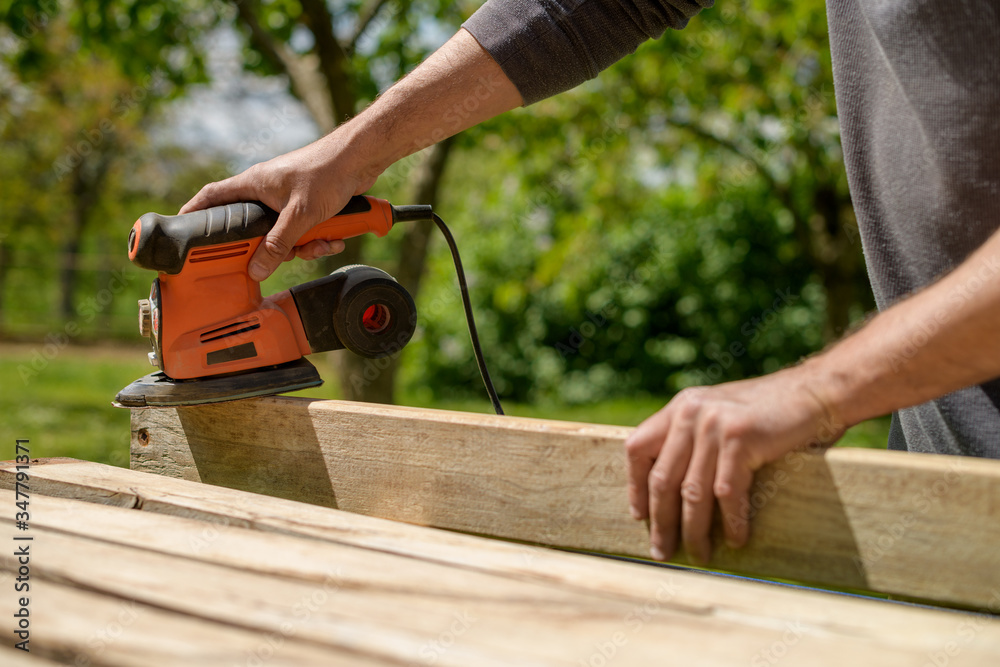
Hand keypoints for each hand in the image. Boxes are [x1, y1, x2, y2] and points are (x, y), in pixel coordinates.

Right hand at [180, 133, 377, 281]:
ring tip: (321, 242)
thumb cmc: (327, 172)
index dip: (195, 214)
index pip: (212, 198)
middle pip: (252, 230)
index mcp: (253, 184)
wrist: (361, 159)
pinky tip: (336, 238)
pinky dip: (318, 239)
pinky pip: (302, 232)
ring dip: (303, 246)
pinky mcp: (305, 206)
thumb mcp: (300, 215)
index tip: (184, 233)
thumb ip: (278, 244)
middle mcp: (265, 191)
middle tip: (283, 255)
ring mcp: (285, 199)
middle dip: (273, 248)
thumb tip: (256, 269)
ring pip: (282, 235)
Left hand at [625, 364, 843, 563]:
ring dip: (694, 530)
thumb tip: (673, 494)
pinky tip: (736, 540)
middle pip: (662, 478)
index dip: (635, 486)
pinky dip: (731, 521)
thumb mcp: (720, 415)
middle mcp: (689, 412)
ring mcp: (714, 424)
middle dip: (661, 521)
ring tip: (699, 555)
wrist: (815, 391)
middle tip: (662, 551)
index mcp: (680, 408)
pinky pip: (727, 492)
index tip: (640, 517)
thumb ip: (695, 439)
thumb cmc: (769, 414)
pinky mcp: (741, 438)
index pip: (637, 448)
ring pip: (692, 492)